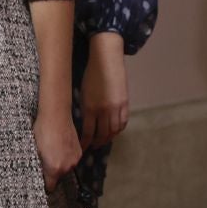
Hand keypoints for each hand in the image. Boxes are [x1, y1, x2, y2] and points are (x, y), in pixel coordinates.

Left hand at [33, 104, 82, 190]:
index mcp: (54, 168)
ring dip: (60, 165)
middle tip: (44, 163)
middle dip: (52, 173)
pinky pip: (71, 159)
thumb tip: (39, 172)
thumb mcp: (35, 150)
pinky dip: (66, 157)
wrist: (56, 116)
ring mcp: (75, 159)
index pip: (50, 185)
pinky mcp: (79, 151)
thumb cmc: (42, 131)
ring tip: (51, 153)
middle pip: (58, 177)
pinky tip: (59, 148)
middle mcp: (67, 166)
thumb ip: (39, 164)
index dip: (45, 185)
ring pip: (66, 168)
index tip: (41, 183)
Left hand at [79, 32, 128, 147]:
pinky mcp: (125, 103)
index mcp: (90, 108)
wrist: (106, 60)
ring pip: (114, 131)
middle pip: (102, 134)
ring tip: (102, 141)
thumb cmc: (90, 74)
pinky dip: (118, 130)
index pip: (87, 132)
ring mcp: (116, 108)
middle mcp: (104, 111)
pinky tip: (114, 132)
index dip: (85, 142)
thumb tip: (83, 123)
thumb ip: (84, 108)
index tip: (81, 147)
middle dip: (96, 143)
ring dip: (108, 138)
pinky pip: (123, 122)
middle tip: (92, 147)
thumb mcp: (82, 92)